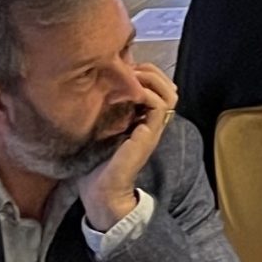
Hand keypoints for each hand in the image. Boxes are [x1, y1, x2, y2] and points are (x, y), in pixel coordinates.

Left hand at [78, 62, 177, 231]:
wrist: (101, 191)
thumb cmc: (96, 164)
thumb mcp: (100, 130)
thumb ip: (105, 111)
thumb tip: (91, 88)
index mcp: (143, 120)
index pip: (159, 88)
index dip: (146, 73)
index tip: (122, 70)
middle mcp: (152, 123)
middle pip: (170, 87)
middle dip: (151, 72)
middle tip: (128, 70)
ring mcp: (153, 129)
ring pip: (170, 94)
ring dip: (150, 80)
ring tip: (130, 78)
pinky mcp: (148, 135)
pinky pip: (158, 106)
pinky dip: (143, 94)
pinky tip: (123, 94)